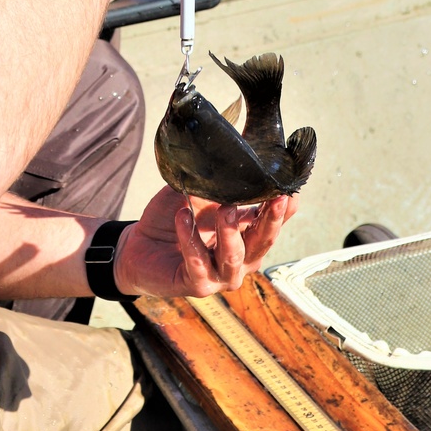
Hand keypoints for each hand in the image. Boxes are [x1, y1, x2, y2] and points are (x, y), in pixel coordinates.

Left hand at [112, 186, 296, 298]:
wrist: (140, 245)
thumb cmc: (176, 217)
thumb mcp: (199, 193)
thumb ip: (219, 179)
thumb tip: (234, 145)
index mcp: (247, 235)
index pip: (273, 222)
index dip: (285, 208)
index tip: (290, 190)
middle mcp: (242, 259)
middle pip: (263, 241)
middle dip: (271, 220)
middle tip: (275, 199)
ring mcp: (222, 275)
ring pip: (234, 257)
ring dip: (230, 232)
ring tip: (224, 209)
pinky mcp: (198, 285)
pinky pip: (198, 263)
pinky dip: (191, 241)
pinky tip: (182, 218)